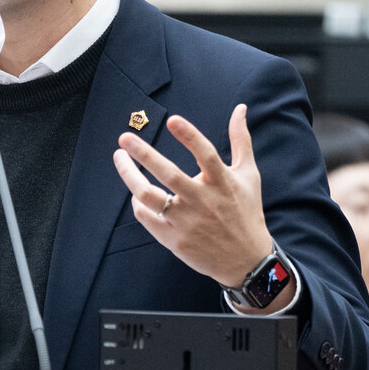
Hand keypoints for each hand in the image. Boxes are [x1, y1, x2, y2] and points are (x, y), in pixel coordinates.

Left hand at [113, 104, 285, 300]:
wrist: (246, 260)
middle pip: (169, 174)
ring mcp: (186, 221)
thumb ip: (241, 140)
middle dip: (144, 154)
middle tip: (125, 138)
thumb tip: (240, 109)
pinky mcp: (175, 240)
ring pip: (149, 196)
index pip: (205, 154)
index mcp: (222, 182)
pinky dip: (137, 203)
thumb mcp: (249, 175)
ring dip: (130, 177)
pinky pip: (147, 218)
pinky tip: (135, 193)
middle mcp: (203, 201)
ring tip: (119, 159)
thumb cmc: (245, 212)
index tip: (172, 119)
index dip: (189, 135)